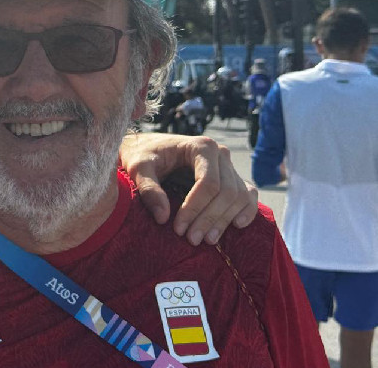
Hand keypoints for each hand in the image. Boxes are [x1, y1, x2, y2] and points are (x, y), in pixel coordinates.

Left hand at [119, 133, 257, 245]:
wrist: (148, 149)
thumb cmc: (142, 156)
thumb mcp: (138, 168)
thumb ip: (148, 189)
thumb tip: (163, 218)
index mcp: (201, 146)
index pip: (208, 182)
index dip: (195, 208)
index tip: (178, 229)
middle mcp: (220, 154)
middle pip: (227, 192)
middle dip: (210, 218)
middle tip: (192, 240)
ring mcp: (228, 166)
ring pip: (239, 196)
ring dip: (225, 220)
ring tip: (207, 240)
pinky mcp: (231, 178)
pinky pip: (247, 195)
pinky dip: (246, 210)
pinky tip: (236, 225)